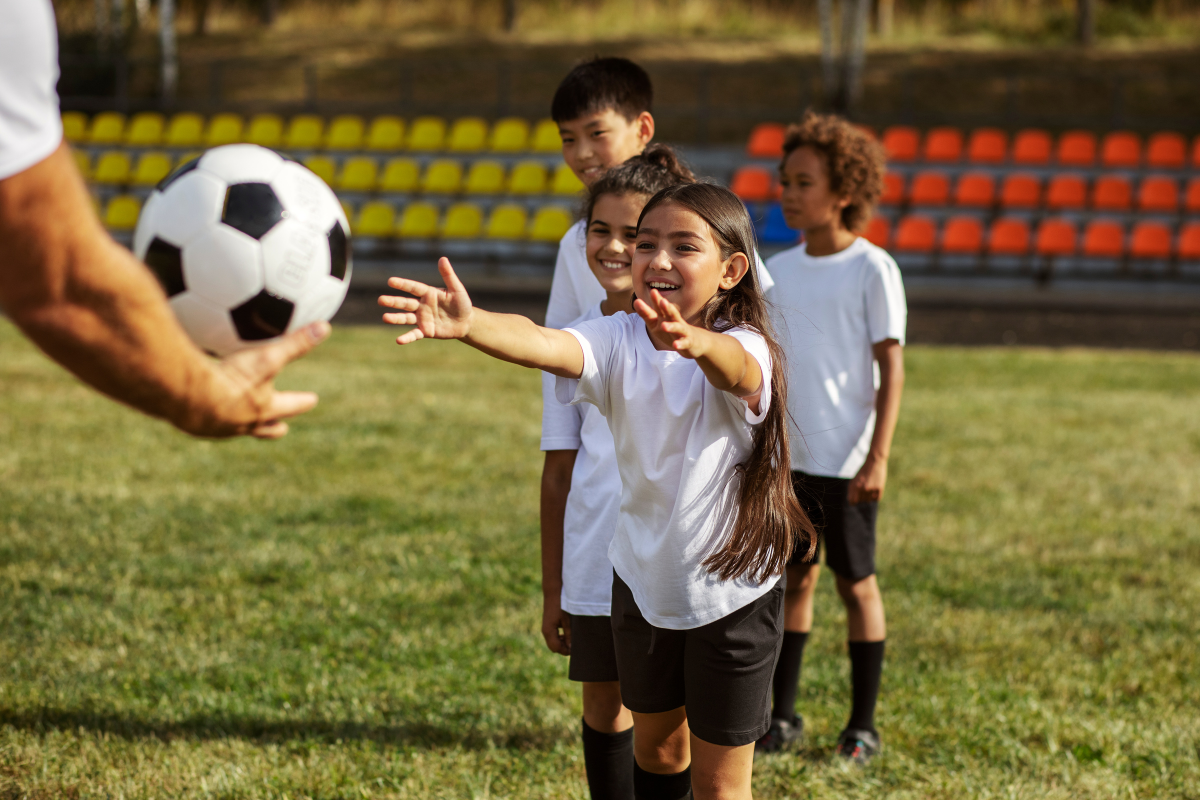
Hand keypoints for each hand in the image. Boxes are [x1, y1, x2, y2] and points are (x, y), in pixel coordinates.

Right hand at [179, 321, 329, 438]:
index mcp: (265, 408)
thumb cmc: (232, 380)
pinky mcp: (195, 426)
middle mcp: (245, 423)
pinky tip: (198, 409)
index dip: (302, 402)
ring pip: (235, 429)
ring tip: (239, 423)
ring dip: (240, 425)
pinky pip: (204, 422)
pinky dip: (206, 417)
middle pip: (266, 428)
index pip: (290, 405)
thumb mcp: (267, 358)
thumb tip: (324, 328)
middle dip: (275, 426)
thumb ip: (294, 344)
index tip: (313, 400)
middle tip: (283, 427)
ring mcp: (220, 428)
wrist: (189, 399)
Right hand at [378, 257, 473, 343]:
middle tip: (380, 300)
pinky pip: (414, 334)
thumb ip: (448, 275)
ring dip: (395, 318)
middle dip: (393, 302)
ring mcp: (422, 319)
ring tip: (385, 317)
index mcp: (428, 293)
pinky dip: (407, 337)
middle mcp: (422, 305)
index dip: (403, 284)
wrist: (466, 322)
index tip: (390, 281)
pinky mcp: (426, 331)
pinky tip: (398, 340)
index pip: (413, 288)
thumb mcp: (457, 289)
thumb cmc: (462, 303)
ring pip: (406, 318)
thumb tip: (442, 258)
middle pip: (405, 303)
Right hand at [541, 595, 571, 655]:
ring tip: (572, 639)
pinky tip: (567, 634)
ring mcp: (546, 628)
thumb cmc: (561, 605)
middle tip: (575, 645)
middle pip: (554, 647)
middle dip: (564, 648)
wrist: (553, 592)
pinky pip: (553, 636)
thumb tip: (571, 648)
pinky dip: (560, 638)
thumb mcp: (567, 621)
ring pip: (553, 642)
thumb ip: (569, 635)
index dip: (566, 651)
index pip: (556, 648)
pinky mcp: (548, 625)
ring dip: (562, 643)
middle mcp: (545, 631)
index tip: (576, 649)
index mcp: (548, 631)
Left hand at [634, 289, 703, 357]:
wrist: (696, 342)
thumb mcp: (659, 323)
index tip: (652, 291)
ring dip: (672, 326)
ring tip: (664, 326)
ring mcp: (683, 332)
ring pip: (678, 328)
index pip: (661, 308)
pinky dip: (680, 344)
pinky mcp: (689, 342)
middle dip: (667, 308)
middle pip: (671, 314)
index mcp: (667, 317)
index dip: (657, 301)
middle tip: (663, 301)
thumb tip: (635, 301)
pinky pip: (684, 343)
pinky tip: (675, 345)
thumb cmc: (673, 331)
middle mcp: (675, 322)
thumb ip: (648, 314)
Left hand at [848, 455, 887, 503]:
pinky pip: (876, 499)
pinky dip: (875, 496)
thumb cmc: (863, 471)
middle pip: (861, 501)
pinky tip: (875, 488)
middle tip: (864, 490)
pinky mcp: (879, 488)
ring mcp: (871, 488)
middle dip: (862, 497)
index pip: (852, 501)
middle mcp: (862, 488)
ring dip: (869, 496)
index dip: (853, 501)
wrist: (874, 461)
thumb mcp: (855, 479)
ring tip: (870, 487)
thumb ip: (852, 490)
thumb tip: (852, 502)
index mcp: (854, 486)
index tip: (856, 499)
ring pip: (869, 500)